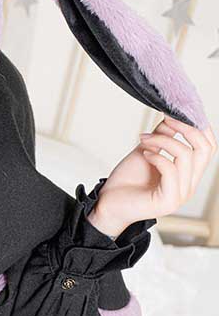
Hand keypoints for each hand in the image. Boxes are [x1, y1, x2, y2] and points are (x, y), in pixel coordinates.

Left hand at [87, 115, 216, 236]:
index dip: (199, 127)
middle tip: (166, 120)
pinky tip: (145, 154)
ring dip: (163, 141)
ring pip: (186, 156)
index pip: (208, 147)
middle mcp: (189, 184)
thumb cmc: (126, 181)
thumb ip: (161, 137)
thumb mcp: (146, 151)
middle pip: (205, 149)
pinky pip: (171, 170)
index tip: (178, 112)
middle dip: (186, 129)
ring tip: (144, 140)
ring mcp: (181, 194)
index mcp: (187, 173)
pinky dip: (158, 156)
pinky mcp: (168, 200)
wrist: (108, 203)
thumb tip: (170, 117)